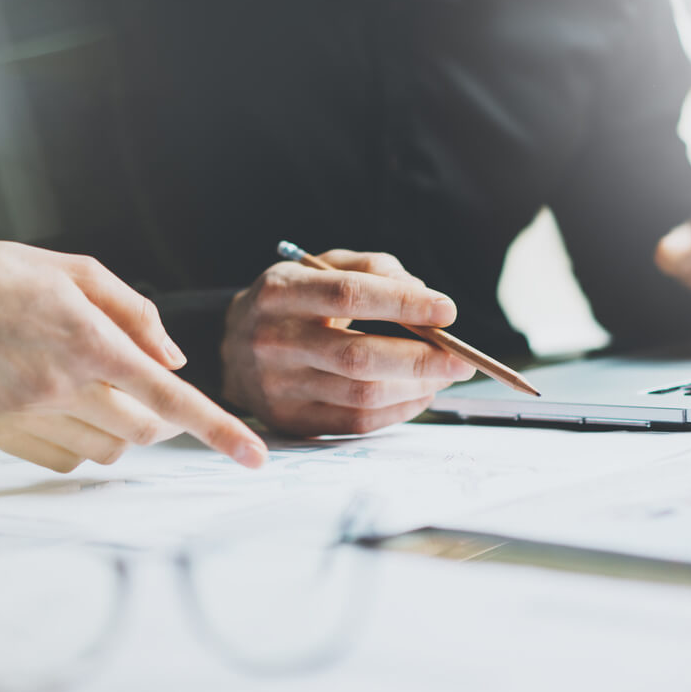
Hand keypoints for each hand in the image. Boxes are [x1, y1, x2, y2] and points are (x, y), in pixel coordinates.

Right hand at [0, 204, 268, 472]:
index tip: (256, 459)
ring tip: (90, 390)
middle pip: (145, 432)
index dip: (219, 431)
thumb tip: (175, 362)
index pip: (170, 397)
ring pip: (108, 452)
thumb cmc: (11, 273)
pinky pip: (66, 462)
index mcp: (89, 339)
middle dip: (158, 417)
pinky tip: (60, 408)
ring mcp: (27, 413)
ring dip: (119, 431)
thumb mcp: (83, 272)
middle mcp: (61, 383)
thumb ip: (137, 316)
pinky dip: (79, 445)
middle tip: (137, 387)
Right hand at [221, 250, 475, 435]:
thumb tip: (424, 295)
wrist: (229, 347)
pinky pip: (356, 423)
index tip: (447, 310)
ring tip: (444, 375)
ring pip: (362, 394)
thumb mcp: (319, 268)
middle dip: (421, 359)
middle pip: (358, 356)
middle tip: (461, 359)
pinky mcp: (290, 420)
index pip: (349, 295)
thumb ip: (372, 269)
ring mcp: (278, 387)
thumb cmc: (290, 302)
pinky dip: (399, 411)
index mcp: (280, 292)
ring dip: (416, 387)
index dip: (403, 303)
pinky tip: (418, 395)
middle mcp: (273, 340)